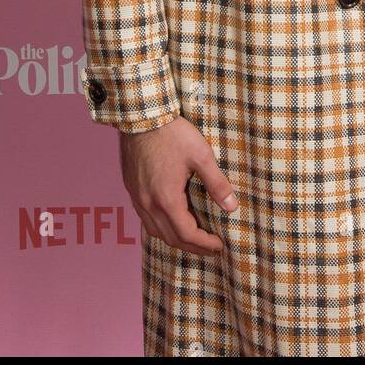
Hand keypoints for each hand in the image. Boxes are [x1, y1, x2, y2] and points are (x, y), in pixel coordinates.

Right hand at [119, 116, 237, 255]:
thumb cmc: (172, 134)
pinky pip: (146, 219)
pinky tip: (171, 220)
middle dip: (193, 247)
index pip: (187, 234)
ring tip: (193, 238)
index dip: (205, 244)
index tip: (220, 246)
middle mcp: (148, 204)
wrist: (140, 116)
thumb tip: (232, 206)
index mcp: (166, 199)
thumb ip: (217, 183)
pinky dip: (161, 227)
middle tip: (211, 249)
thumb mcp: (201, 155)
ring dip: (175, 239)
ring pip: (155, 231)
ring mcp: (137, 198)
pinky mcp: (132, 189)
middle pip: (170, 238)